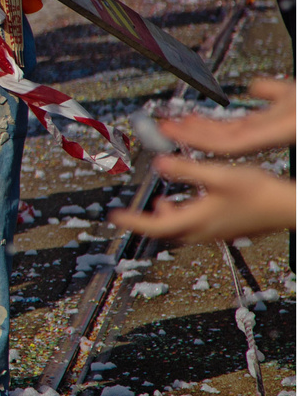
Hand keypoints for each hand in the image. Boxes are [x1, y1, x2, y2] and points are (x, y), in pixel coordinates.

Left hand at [107, 154, 294, 243]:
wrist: (288, 207)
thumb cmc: (259, 192)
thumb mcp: (219, 175)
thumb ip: (186, 169)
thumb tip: (157, 163)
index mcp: (197, 219)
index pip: (155, 226)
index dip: (133, 221)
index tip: (114, 218)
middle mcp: (203, 231)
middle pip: (166, 231)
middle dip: (148, 221)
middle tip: (132, 212)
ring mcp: (215, 233)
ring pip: (181, 230)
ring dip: (167, 218)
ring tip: (161, 202)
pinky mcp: (225, 229)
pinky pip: (195, 228)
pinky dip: (184, 216)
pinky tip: (190, 201)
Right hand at [157, 78, 295, 154]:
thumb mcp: (291, 92)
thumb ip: (271, 89)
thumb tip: (253, 86)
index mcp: (267, 125)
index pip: (227, 128)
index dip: (202, 126)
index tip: (179, 122)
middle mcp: (264, 133)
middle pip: (219, 137)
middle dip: (189, 133)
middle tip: (163, 129)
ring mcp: (266, 135)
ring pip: (221, 142)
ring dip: (191, 135)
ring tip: (168, 130)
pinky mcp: (270, 134)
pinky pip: (233, 141)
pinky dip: (207, 138)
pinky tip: (190, 132)